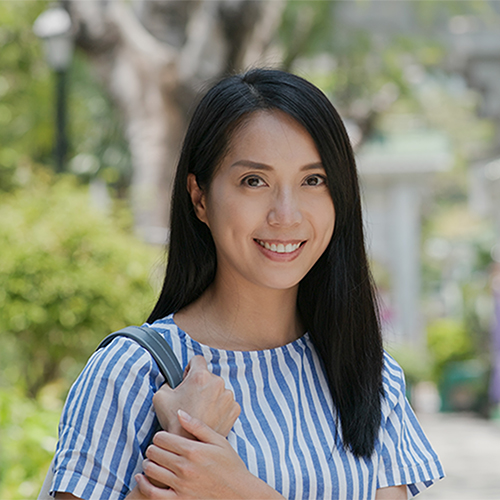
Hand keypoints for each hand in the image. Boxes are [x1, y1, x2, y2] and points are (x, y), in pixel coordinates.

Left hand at [136, 410, 283, 498]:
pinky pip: (152, 493)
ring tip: (153, 460)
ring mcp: (181, 486)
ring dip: (149, 463)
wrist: (239, 493)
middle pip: (154, 452)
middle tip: (159, 449)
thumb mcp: (218, 441)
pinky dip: (143, 484)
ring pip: (151, 470)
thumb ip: (197, 426)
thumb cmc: (231, 465)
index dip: (160, 436)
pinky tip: (142, 477)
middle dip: (154, 448)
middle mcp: (185, 467)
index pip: (162, 438)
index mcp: (194, 450)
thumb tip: (179, 412)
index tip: (164, 438)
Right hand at [153, 356, 239, 438]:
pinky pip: (226, 402)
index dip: (190, 368)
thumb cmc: (175, 422)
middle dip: (201, 385)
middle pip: (208, 377)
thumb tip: (173, 381)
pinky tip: (210, 417)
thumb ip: (168, 381)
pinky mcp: (234, 409)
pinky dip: (220, 408)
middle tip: (192, 401)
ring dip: (211, 397)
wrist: (190, 445)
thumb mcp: (160, 396)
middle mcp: (217, 382)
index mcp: (201, 376)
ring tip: (201, 412)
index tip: (187, 379)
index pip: (197, 360)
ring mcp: (228, 396)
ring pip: (218, 390)